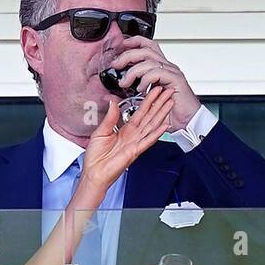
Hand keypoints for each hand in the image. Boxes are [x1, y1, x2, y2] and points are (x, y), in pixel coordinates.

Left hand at [78, 85, 175, 201]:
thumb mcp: (101, 131)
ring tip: (170, 103)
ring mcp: (136, 143)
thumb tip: (113, 102)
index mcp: (125, 130)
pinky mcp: (135, 151)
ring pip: (152, 125)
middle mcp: (133, 136)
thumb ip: (110, 117)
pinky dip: (157, 133)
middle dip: (159, 104)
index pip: (140, 112)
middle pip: (149, 116)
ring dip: (162, 114)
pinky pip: (148, 141)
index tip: (155, 91)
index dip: (148, 101)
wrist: (94, 172)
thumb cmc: (96, 156)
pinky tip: (165, 125)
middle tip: (168, 92)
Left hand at [108, 37, 200, 130]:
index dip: (135, 42)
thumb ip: (138, 89)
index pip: (149, 46)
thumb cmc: (171, 112)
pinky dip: (145, 79)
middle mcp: (167, 67)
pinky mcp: (175, 80)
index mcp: (161, 68)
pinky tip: (140, 88)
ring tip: (125, 82)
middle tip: (116, 64)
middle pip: (146, 50)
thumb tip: (123, 85)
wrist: (188, 122)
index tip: (123, 45)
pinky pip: (157, 73)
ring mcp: (172, 72)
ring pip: (150, 61)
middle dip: (128, 55)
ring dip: (133, 71)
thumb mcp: (149, 98)